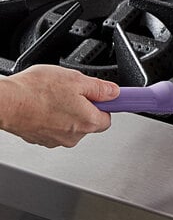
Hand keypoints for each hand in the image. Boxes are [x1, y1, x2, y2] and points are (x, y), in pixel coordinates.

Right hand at [0, 65, 119, 147]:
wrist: (5, 103)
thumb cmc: (36, 91)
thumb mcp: (76, 79)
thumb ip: (100, 88)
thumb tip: (114, 92)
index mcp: (88, 122)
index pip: (108, 117)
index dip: (104, 104)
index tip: (101, 97)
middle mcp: (74, 136)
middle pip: (89, 121)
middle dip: (84, 106)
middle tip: (71, 92)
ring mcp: (56, 140)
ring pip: (70, 124)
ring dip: (66, 111)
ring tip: (53, 97)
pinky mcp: (41, 139)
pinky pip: (54, 127)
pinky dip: (51, 117)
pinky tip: (43, 105)